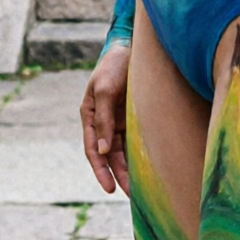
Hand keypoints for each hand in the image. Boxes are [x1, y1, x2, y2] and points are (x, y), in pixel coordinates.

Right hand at [80, 44, 130, 193]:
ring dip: (129, 168)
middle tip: (130, 194)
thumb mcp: (105, 89)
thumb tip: (101, 150)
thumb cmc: (114, 65)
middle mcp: (103, 122)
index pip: (92, 150)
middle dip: (118, 175)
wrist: (133, 46)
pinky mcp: (135, 117)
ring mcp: (119, 120)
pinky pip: (135, 140)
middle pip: (109, 155)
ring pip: (123, 151)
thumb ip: (103, 119)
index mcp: (90, 115)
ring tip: (140, 188)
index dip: (100, 170)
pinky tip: (149, 168)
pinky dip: (139, 154)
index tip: (109, 188)